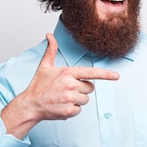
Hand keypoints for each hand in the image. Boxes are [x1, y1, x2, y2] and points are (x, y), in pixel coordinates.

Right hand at [1, 33, 118, 138]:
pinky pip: (80, 110)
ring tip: (63, 98)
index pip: (91, 72)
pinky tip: (62, 106)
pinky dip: (72, 109)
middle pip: (90, 87)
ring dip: (77, 99)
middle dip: (82, 89)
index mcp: (67, 73)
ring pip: (86, 99)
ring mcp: (70, 98)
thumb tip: (49, 36)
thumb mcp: (44, 66)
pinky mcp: (69, 111)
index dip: (105, 74)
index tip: (116, 76)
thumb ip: (50, 50)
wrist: (30, 105)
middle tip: (67, 89)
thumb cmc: (38, 85)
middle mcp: (71, 85)